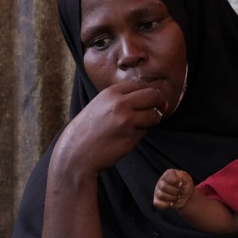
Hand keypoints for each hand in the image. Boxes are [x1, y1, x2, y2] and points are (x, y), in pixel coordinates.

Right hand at [54, 77, 169, 177]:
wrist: (76, 153)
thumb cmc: (87, 131)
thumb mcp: (99, 106)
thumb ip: (118, 98)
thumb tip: (143, 95)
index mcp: (111, 93)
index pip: (140, 84)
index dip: (148, 90)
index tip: (151, 97)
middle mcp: (120, 103)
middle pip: (153, 95)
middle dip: (159, 101)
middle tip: (160, 107)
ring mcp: (126, 119)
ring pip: (153, 114)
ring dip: (153, 119)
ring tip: (142, 124)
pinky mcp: (131, 136)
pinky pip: (145, 130)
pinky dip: (141, 133)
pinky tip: (128, 136)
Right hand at [153, 169, 194, 209]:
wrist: (186, 196)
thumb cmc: (186, 186)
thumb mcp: (188, 179)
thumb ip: (183, 177)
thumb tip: (179, 181)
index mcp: (168, 174)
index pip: (168, 176)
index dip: (175, 181)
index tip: (181, 184)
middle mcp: (161, 182)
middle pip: (164, 187)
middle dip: (175, 191)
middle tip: (181, 192)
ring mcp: (158, 191)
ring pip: (161, 195)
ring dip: (172, 198)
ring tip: (178, 198)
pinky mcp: (157, 200)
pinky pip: (157, 204)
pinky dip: (166, 205)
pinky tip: (172, 203)